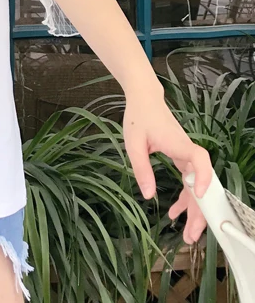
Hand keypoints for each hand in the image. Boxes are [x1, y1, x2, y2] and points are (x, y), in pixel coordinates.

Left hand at [123, 91, 212, 243]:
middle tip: (191, 235)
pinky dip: (184, 198)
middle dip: (200, 211)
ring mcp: (186, 156)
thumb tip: (148, 195)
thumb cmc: (138, 118)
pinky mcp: (181, 158)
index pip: (200, 159)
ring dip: (194, 210)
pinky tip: (174, 213)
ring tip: (187, 233)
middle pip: (202, 183)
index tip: (198, 194)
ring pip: (196, 186)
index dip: (202, 177)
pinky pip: (188, 181)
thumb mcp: (133, 143)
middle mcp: (187, 151)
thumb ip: (141, 168)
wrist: (144, 100)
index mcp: (178, 144)